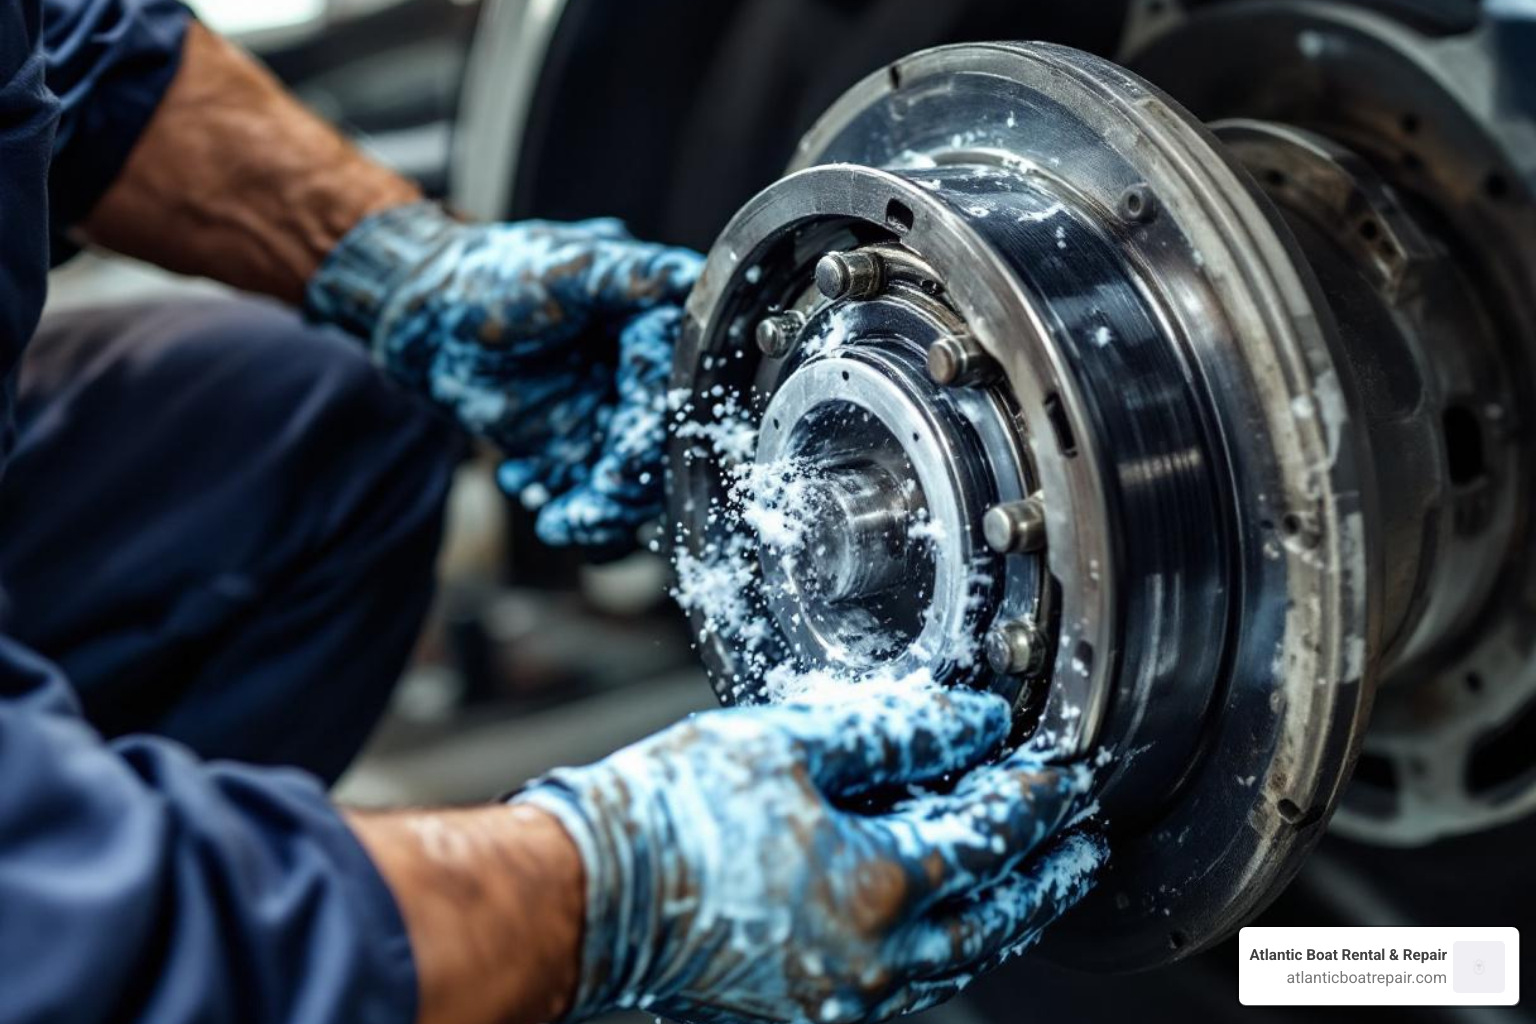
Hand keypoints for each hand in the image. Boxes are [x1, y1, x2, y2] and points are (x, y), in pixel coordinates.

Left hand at [305, 203, 702, 550]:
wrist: (426, 315)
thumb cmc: (493, 274)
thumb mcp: (564, 268)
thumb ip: (630, 276)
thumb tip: (692, 274)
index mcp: (649, 328)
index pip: (670, 395)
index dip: (648, 438)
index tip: (618, 470)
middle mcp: (637, 377)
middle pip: (657, 450)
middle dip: (625, 488)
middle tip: (590, 502)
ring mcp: (608, 417)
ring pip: (628, 484)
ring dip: (598, 511)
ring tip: (558, 518)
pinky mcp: (575, 447)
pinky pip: (587, 495)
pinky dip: (564, 506)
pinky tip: (519, 480)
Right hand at [515, 685, 1105, 1023]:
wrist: (587, 894)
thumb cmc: (670, 816)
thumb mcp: (788, 744)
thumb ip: (893, 732)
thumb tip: (968, 723)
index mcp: (874, 887)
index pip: (989, 838)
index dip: (1034, 799)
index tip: (1061, 772)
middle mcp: (871, 960)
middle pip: (995, 919)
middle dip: (1049, 876)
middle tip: (1084, 841)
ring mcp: (840, 999)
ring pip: (957, 961)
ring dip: (1006, 918)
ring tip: (1036, 883)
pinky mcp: (808, 1011)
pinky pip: (906, 982)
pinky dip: (946, 945)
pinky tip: (947, 921)